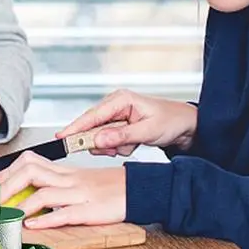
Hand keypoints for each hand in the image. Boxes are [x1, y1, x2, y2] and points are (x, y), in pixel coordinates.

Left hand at [0, 151, 126, 228]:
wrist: (138, 188)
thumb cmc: (108, 186)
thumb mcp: (78, 179)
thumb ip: (54, 182)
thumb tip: (26, 190)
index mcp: (64, 171)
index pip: (28, 162)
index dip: (5, 173)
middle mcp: (69, 179)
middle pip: (30, 172)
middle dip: (5, 186)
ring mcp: (80, 194)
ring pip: (45, 193)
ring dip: (20, 204)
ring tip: (3, 216)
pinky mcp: (91, 211)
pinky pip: (66, 214)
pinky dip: (46, 220)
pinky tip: (31, 226)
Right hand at [58, 89, 197, 156]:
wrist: (186, 126)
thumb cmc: (171, 121)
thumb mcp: (148, 131)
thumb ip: (122, 136)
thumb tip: (98, 140)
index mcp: (120, 99)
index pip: (92, 115)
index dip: (75, 127)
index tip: (62, 138)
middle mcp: (115, 105)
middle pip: (92, 127)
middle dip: (102, 142)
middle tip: (115, 149)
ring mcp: (115, 115)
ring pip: (100, 137)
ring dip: (113, 146)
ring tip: (131, 145)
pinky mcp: (118, 125)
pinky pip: (108, 141)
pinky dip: (118, 147)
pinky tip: (132, 144)